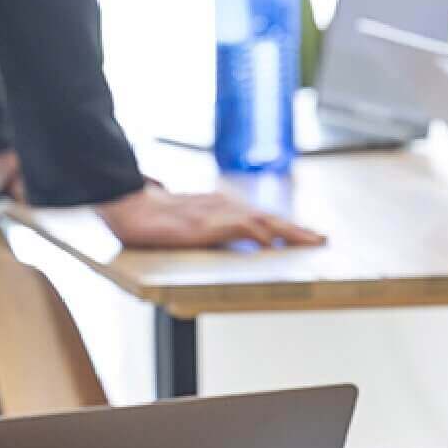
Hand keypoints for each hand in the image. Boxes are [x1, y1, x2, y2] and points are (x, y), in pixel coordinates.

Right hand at [96, 183, 324, 249]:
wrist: (126, 205)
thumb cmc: (146, 214)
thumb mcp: (178, 220)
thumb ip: (195, 224)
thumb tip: (206, 233)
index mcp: (218, 206)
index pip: (258, 216)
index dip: (283, 226)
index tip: (305, 234)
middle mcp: (222, 206)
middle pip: (268, 217)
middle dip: (296, 229)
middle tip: (321, 240)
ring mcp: (215, 213)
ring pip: (262, 220)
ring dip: (288, 231)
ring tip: (311, 241)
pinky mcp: (205, 224)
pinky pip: (240, 227)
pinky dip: (259, 233)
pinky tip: (273, 242)